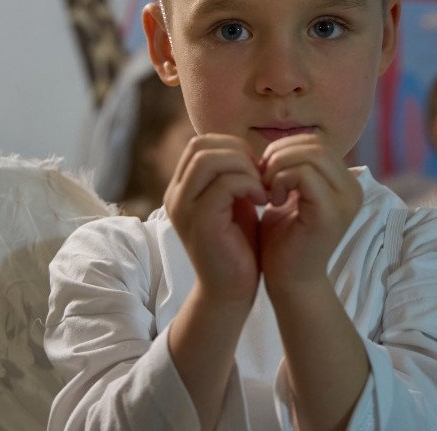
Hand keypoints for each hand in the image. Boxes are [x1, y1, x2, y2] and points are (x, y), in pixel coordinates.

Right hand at [164, 133, 267, 302]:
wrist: (231, 291)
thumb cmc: (238, 246)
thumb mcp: (233, 202)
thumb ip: (231, 175)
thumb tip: (242, 148)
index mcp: (181, 189)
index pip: (199, 144)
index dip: (231, 146)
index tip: (255, 168)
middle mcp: (175, 196)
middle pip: (200, 145)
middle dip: (237, 152)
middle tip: (259, 175)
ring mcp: (184, 209)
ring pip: (209, 160)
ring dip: (243, 167)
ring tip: (260, 187)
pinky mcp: (200, 222)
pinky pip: (223, 184)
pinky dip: (248, 184)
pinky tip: (261, 201)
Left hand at [258, 134, 362, 296]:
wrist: (289, 283)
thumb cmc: (284, 241)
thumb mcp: (290, 196)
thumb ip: (291, 170)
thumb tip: (280, 144)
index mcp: (345, 183)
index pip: (316, 143)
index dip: (285, 149)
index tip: (264, 172)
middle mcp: (353, 189)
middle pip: (315, 144)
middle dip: (280, 155)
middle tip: (261, 178)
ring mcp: (346, 200)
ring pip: (310, 154)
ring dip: (278, 167)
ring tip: (266, 190)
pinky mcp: (331, 212)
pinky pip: (304, 174)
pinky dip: (280, 179)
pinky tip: (271, 200)